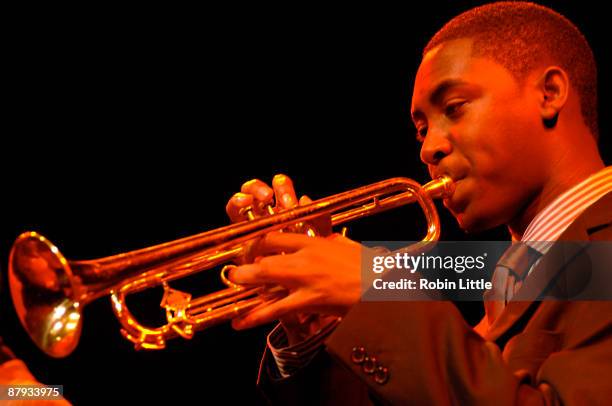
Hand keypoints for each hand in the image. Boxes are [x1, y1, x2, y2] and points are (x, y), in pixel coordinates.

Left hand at [228, 231, 361, 329]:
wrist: (384, 285)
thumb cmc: (369, 266)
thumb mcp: (346, 245)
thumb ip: (329, 237)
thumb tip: (322, 235)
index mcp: (314, 241)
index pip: (277, 235)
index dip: (258, 243)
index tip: (251, 250)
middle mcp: (306, 256)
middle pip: (265, 253)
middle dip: (246, 261)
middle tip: (237, 270)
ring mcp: (306, 278)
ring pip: (266, 276)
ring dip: (245, 280)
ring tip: (233, 284)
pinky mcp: (310, 300)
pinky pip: (277, 309)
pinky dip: (256, 316)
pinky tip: (240, 322)